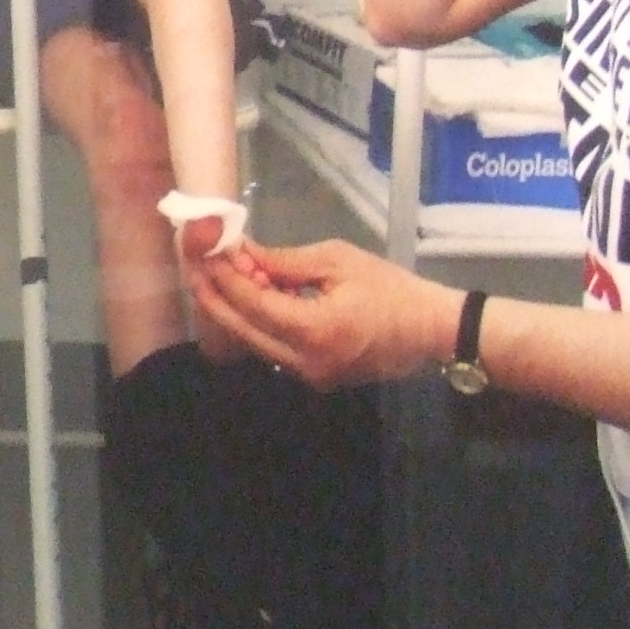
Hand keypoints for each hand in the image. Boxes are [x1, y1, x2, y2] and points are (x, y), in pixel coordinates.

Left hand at [191, 240, 458, 389]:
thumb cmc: (392, 290)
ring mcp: (307, 375)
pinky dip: (257, 322)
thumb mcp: (338, 262)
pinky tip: (253, 295)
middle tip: (196, 266)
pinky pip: (272, 348)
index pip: (250, 304)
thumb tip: (242, 254)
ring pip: (252, 341)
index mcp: (311, 331)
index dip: (223, 276)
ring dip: (234, 309)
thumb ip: (284, 262)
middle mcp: (302, 362)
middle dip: (214, 295)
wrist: (433, 330)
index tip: (206, 251)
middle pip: (239, 329)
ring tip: (222, 275)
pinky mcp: (313, 377)